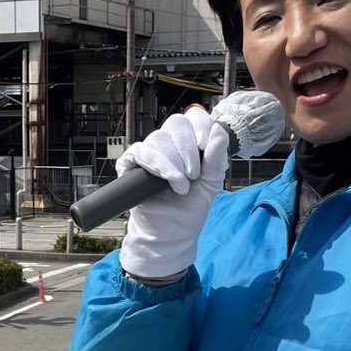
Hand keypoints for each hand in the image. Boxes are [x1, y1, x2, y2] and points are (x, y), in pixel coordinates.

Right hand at [116, 106, 229, 278]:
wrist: (172, 233)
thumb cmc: (191, 208)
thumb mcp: (212, 183)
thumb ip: (217, 159)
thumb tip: (219, 131)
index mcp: (190, 143)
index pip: (193, 117)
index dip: (200, 124)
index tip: (205, 144)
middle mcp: (169, 144)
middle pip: (176, 123)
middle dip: (188, 147)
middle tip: (195, 173)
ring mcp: (150, 153)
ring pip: (159, 138)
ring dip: (175, 163)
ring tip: (183, 186)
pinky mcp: (131, 164)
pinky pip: (141, 152)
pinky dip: (159, 165)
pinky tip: (169, 181)